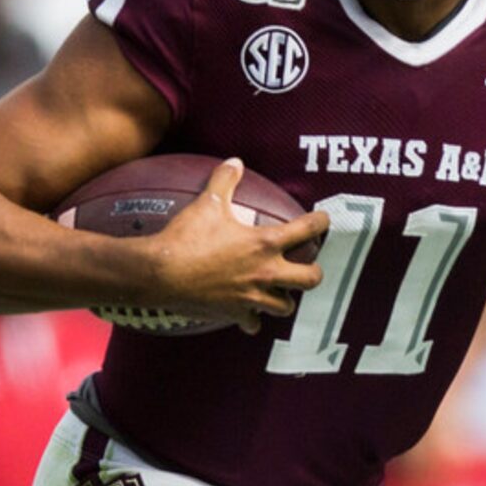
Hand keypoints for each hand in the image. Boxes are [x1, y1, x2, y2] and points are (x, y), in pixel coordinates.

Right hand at [149, 158, 326, 335]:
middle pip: (310, 279)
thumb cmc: (187, 238)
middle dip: (313, 272)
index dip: (320, 223)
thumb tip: (235, 162)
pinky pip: (253, 324)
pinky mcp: (235, 314)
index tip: (323, 221)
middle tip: (307, 266)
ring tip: (280, 291)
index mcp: (265, 243)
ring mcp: (252, 297)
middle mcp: (265, 273)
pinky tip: (249, 315)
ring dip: (285, 299)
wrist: (161, 274)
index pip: (306, 231)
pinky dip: (254, 320)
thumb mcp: (208, 203)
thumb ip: (225, 180)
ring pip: (286, 306)